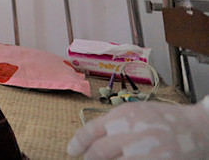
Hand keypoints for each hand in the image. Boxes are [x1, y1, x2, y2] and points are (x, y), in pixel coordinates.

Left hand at [67, 98, 208, 158]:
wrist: (198, 128)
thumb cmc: (166, 119)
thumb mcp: (135, 111)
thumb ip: (114, 122)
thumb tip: (93, 136)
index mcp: (122, 116)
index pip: (90, 131)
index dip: (77, 143)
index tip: (72, 151)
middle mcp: (130, 134)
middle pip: (98, 152)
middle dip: (90, 158)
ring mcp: (143, 152)